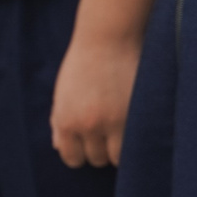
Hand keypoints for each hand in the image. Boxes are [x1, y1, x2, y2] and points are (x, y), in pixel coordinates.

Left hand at [49, 30, 138, 168]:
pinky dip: (137, 139)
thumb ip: (59, 122)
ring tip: (125, 131)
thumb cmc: (84, 63)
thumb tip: (59, 148)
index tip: (92, 144)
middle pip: (97, 158)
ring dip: (121, 147)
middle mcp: (89, 125)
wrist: (108, 37)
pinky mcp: (137, 112)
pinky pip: (137, 141)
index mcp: (66, 122)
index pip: (73, 158)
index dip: (82, 153)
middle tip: (111, 133)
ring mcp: (115, 120)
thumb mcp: (62, 94)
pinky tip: (137, 127)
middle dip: (103, 149)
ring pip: (118, 156)